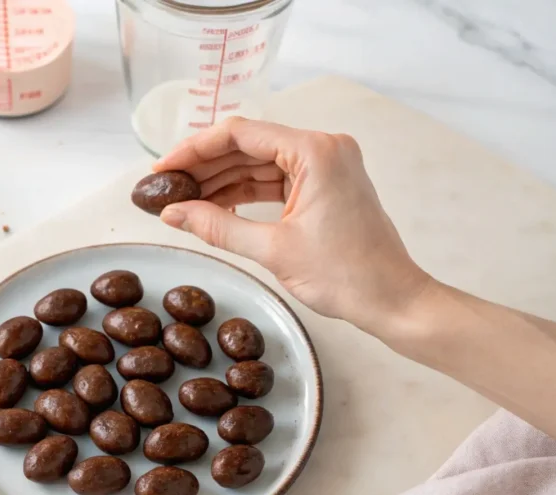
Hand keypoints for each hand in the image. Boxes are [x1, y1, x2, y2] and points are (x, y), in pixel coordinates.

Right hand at [155, 117, 431, 332]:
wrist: (393, 300)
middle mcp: (323, 148)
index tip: (162, 168)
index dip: (193, 149)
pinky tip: (214, 206)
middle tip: (165, 186)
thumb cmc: (347, 276)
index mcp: (315, 151)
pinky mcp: (325, 186)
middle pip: (248, 145)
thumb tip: (172, 214)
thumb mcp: (272, 250)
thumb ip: (217, 226)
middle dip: (204, 165)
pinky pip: (275, 180)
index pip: (239, 134)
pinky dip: (244, 192)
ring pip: (258, 162)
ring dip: (221, 179)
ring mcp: (326, 166)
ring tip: (182, 199)